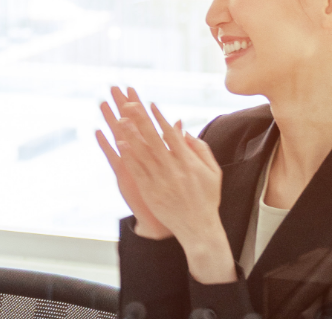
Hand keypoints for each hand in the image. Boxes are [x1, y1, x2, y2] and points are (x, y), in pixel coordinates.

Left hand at [101, 88, 233, 283]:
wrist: (198, 227)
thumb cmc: (206, 198)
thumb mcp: (213, 172)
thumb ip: (201, 150)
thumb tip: (184, 131)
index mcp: (189, 162)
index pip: (172, 135)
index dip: (160, 119)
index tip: (150, 104)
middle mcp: (173, 169)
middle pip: (154, 139)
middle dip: (141, 120)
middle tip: (129, 104)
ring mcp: (160, 180)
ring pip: (142, 153)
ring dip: (130, 135)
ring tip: (119, 119)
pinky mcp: (150, 191)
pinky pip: (137, 170)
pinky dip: (129, 156)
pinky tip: (119, 144)